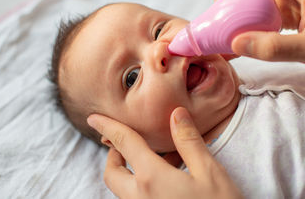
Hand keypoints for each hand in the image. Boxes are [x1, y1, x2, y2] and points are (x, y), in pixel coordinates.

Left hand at [87, 107, 242, 198]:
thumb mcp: (209, 172)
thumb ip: (189, 141)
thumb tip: (176, 114)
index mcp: (152, 179)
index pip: (124, 144)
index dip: (108, 127)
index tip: (94, 118)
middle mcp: (140, 197)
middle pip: (113, 173)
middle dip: (113, 154)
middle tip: (124, 142)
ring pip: (123, 188)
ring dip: (130, 170)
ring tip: (160, 156)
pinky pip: (137, 198)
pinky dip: (144, 183)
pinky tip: (170, 177)